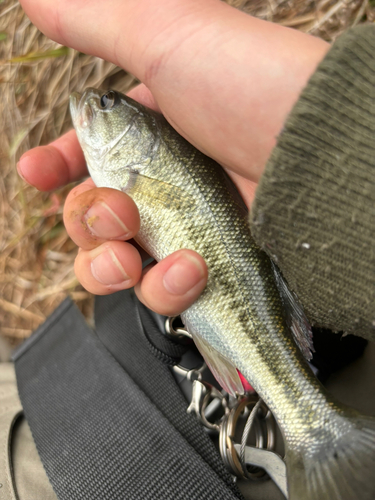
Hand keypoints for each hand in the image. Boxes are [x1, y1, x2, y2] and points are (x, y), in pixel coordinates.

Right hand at [17, 0, 328, 315]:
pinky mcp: (210, 270)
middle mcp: (165, 181)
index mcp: (151, 132)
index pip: (86, 155)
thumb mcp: (167, 36)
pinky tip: (189, 268)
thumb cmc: (249, 88)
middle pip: (95, 219)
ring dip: (112, 266)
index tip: (39, 173)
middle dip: (88, 223)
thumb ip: (95, 20)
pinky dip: (165, 289)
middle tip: (115, 216)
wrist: (319, 154)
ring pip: (120, 264)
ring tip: (136, 255)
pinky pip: (163, 295)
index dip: (57, 167)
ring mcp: (187, 228)